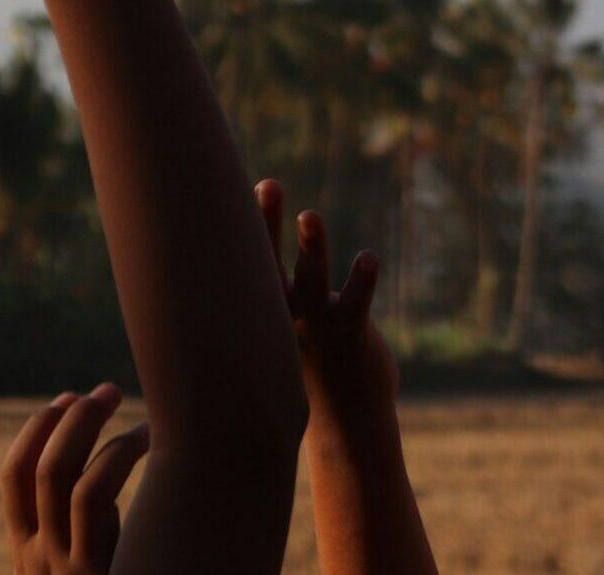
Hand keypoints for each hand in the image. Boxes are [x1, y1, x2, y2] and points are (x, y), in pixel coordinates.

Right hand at [2, 384, 149, 574]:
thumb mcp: (76, 571)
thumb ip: (78, 538)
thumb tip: (101, 486)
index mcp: (27, 551)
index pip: (14, 475)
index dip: (38, 429)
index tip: (69, 398)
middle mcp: (35, 557)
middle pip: (37, 466)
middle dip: (70, 418)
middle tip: (107, 391)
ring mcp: (60, 564)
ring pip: (56, 472)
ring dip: (87, 425)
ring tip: (125, 405)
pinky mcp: (92, 569)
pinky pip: (92, 494)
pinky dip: (118, 452)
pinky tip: (150, 438)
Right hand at [257, 179, 397, 428]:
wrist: (346, 420)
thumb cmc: (315, 365)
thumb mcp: (288, 328)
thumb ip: (277, 292)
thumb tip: (262, 256)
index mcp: (267, 308)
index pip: (252, 260)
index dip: (246, 222)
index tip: (236, 184)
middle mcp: (285, 313)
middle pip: (272, 261)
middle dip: (268, 223)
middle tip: (268, 184)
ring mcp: (316, 323)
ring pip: (311, 281)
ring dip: (312, 249)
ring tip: (310, 216)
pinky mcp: (350, 334)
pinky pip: (354, 303)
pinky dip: (361, 281)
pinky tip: (367, 257)